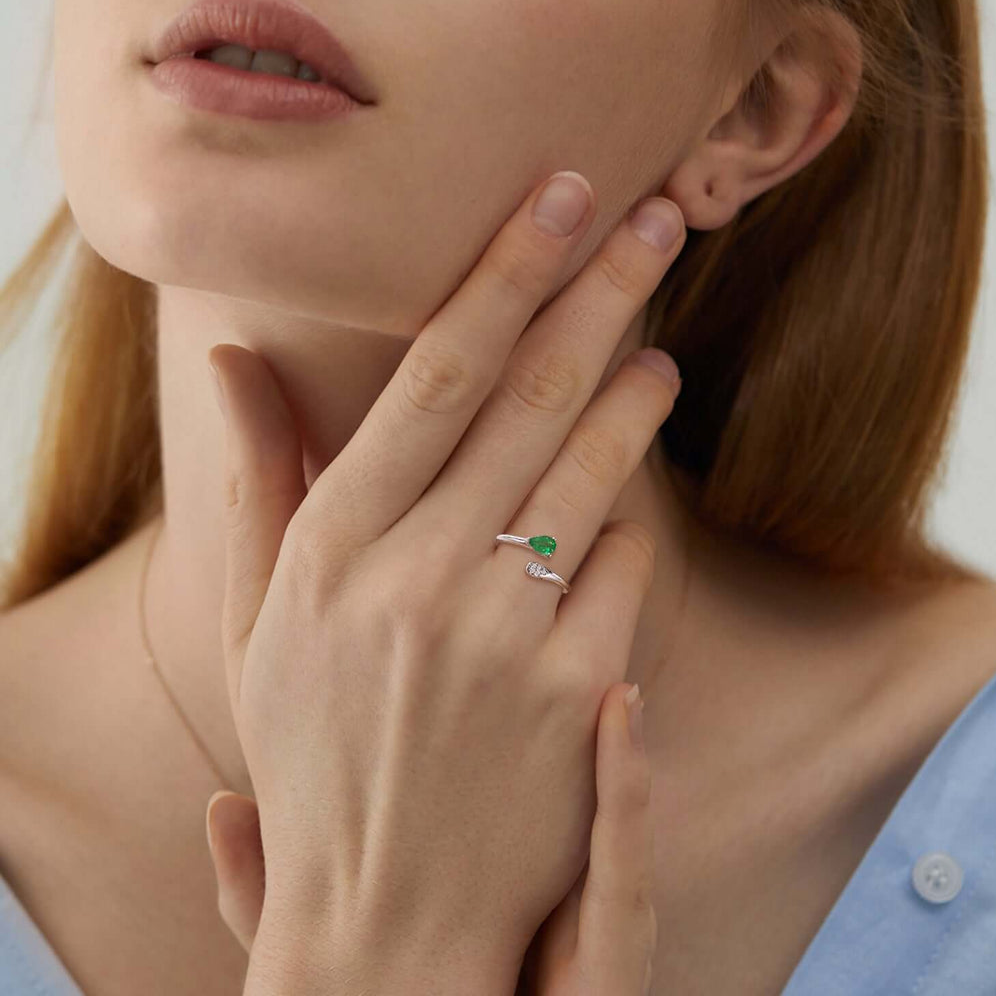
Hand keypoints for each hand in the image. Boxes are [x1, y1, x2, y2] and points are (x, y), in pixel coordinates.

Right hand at [208, 168, 683, 989]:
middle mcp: (419, 576)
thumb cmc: (316, 745)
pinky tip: (614, 509)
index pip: (436, 374)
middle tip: (656, 219)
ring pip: (591, 470)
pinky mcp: (576, 689)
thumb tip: (230, 359)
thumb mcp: (260, 617)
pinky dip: (623, 528)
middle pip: (531, 396)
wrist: (384, 908)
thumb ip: (256, 478)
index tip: (558, 197)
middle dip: (599, 292)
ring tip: (653, 349)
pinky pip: (621, 569)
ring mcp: (504, 635)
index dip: (504, 273)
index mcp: (336, 545)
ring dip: (632, 395)